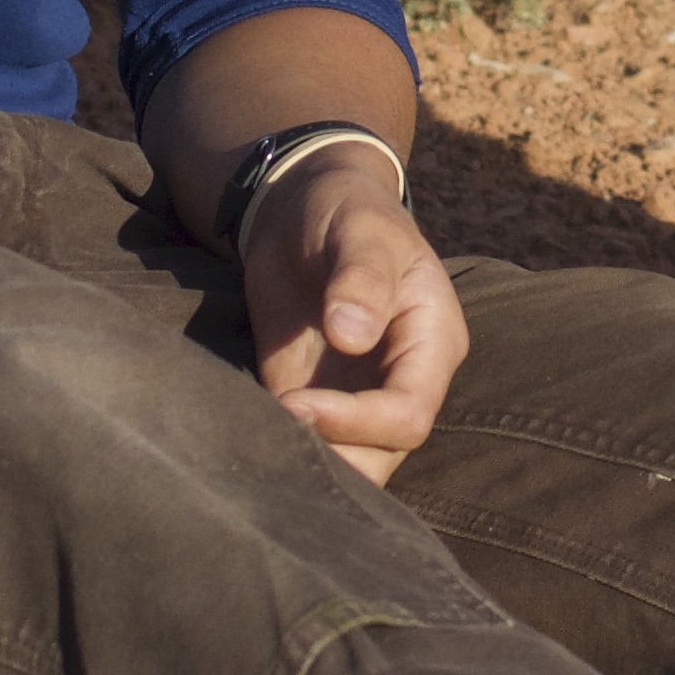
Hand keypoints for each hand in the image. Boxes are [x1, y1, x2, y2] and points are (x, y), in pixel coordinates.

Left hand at [240, 149, 469, 486]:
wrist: (303, 208)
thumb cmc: (347, 212)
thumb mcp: (360, 232)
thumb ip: (361, 278)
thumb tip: (352, 335)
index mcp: (431, 343)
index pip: (411, 414)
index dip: (359, 422)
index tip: (298, 403)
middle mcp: (401, 381)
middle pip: (384, 455)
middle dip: (334, 458)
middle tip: (272, 431)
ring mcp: (356, 397)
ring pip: (350, 465)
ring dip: (308, 466)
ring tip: (256, 444)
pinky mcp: (310, 400)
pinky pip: (307, 446)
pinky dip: (280, 452)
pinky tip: (244, 440)